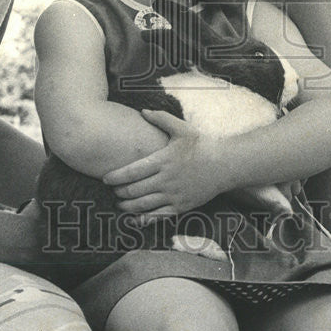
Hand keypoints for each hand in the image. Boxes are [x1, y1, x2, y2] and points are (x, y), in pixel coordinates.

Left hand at [101, 110, 225, 224]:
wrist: (225, 165)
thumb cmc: (202, 145)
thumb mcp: (182, 128)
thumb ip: (161, 119)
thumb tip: (142, 111)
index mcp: (164, 160)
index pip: (132, 171)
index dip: (115, 177)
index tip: (105, 178)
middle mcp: (166, 180)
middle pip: (134, 190)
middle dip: (119, 192)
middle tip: (112, 190)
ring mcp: (173, 195)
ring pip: (143, 205)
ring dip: (127, 206)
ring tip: (119, 203)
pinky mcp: (181, 207)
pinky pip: (158, 216)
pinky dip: (143, 219)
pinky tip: (134, 219)